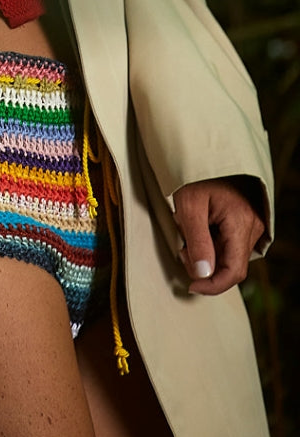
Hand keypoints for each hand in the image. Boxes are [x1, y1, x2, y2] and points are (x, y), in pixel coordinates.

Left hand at [172, 178, 265, 294]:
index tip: (190, 286)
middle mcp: (254, 225)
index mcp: (241, 222)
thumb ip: (197, 242)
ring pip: (230, 255)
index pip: (234, 271)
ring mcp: (253, 223)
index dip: (212, 285)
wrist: (203, 151)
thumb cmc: (195, 174)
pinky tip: (199, 228)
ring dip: (208, 253)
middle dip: (205, 266)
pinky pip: (231, 243)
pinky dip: (213, 243)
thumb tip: (202, 275)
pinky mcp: (246, 221)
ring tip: (188, 231)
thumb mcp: (188, 207)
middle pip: (231, 264)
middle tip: (182, 247)